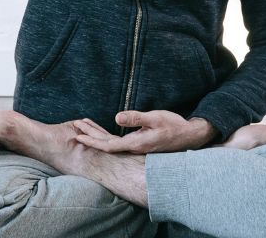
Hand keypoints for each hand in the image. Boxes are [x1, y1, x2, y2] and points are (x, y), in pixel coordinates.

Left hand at [70, 111, 214, 154]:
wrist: (190, 136)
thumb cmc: (173, 125)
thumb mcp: (155, 118)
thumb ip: (136, 118)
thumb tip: (116, 117)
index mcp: (136, 143)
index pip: (108, 145)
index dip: (92, 141)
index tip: (78, 136)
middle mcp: (134, 147)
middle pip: (107, 144)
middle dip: (90, 137)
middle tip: (74, 129)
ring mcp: (137, 146)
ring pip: (112, 143)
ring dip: (97, 136)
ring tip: (83, 129)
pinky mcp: (140, 143)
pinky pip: (119, 141)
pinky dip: (107, 137)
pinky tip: (103, 134)